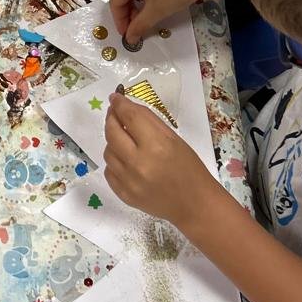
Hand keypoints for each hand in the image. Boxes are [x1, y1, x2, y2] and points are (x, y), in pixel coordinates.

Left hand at [104, 92, 223, 230]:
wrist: (194, 204)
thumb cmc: (189, 168)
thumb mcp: (174, 139)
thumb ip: (148, 122)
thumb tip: (125, 107)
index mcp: (156, 145)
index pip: (130, 117)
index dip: (119, 104)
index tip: (115, 97)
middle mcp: (138, 163)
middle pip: (112, 132)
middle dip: (111, 119)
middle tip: (114, 114)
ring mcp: (129, 181)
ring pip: (108, 152)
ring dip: (113, 142)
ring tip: (125, 140)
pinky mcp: (124, 195)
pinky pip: (109, 171)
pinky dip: (115, 162)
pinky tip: (125, 160)